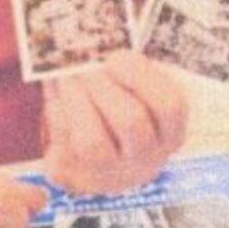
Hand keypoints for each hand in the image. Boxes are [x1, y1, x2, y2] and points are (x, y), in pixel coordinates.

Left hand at [43, 51, 187, 194]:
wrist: (104, 153)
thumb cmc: (129, 109)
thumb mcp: (142, 91)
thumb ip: (131, 70)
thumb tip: (101, 50)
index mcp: (172, 132)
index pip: (169, 106)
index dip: (142, 78)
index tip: (116, 57)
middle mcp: (147, 158)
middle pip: (131, 122)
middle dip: (104, 87)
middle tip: (85, 65)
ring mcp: (111, 173)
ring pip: (93, 142)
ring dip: (77, 102)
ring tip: (67, 76)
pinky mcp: (76, 177)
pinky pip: (63, 146)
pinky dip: (57, 113)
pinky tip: (56, 91)